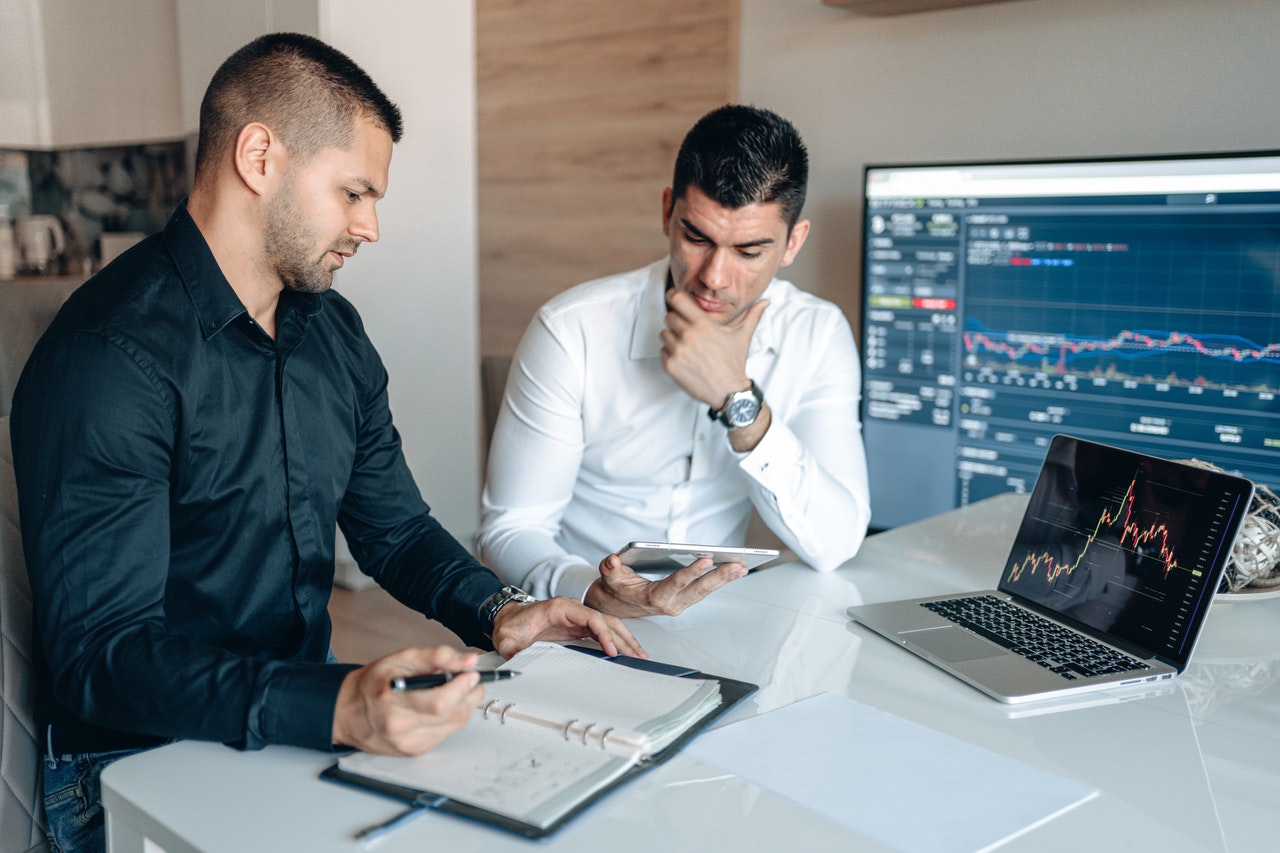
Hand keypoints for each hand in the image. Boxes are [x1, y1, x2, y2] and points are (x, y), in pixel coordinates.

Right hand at [331, 646, 483, 755]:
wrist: (348, 711)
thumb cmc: (374, 682)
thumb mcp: (403, 658)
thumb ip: (438, 656)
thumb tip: (470, 661)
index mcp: (393, 702)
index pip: (440, 702)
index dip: (463, 687)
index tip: (472, 674)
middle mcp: (400, 728)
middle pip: (452, 715)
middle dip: (470, 694)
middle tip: (470, 680)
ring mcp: (408, 744)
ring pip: (454, 725)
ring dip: (464, 706)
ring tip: (456, 690)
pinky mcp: (414, 752)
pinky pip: (446, 733)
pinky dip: (451, 718)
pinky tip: (441, 706)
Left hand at [490, 596, 646, 660]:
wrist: (507, 618)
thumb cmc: (510, 624)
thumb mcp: (505, 638)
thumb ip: (511, 648)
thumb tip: (517, 659)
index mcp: (559, 607)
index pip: (590, 617)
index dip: (603, 633)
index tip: (612, 650)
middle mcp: (572, 609)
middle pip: (605, 620)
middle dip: (623, 637)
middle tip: (637, 655)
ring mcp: (576, 617)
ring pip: (607, 624)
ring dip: (624, 638)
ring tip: (639, 654)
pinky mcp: (577, 626)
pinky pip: (601, 631)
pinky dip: (615, 640)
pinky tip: (624, 651)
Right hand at [584, 554, 747, 617]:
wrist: (617, 606)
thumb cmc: (616, 590)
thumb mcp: (609, 578)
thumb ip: (610, 569)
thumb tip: (612, 560)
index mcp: (654, 597)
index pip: (677, 583)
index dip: (692, 572)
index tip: (707, 560)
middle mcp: (671, 603)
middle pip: (699, 590)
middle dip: (719, 577)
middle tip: (736, 565)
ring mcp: (680, 603)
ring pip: (706, 591)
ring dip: (724, 580)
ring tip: (741, 567)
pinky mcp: (685, 600)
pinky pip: (705, 591)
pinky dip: (720, 581)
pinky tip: (733, 571)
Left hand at [660, 288, 768, 407]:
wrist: (728, 392)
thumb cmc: (734, 363)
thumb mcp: (743, 336)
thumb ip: (753, 315)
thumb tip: (766, 301)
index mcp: (703, 324)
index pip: (677, 299)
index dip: (674, 297)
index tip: (676, 299)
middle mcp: (688, 336)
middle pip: (669, 316)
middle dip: (677, 321)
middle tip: (688, 330)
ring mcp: (678, 351)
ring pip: (664, 333)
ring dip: (673, 337)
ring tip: (688, 346)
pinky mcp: (671, 365)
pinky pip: (663, 350)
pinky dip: (670, 352)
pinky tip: (685, 358)